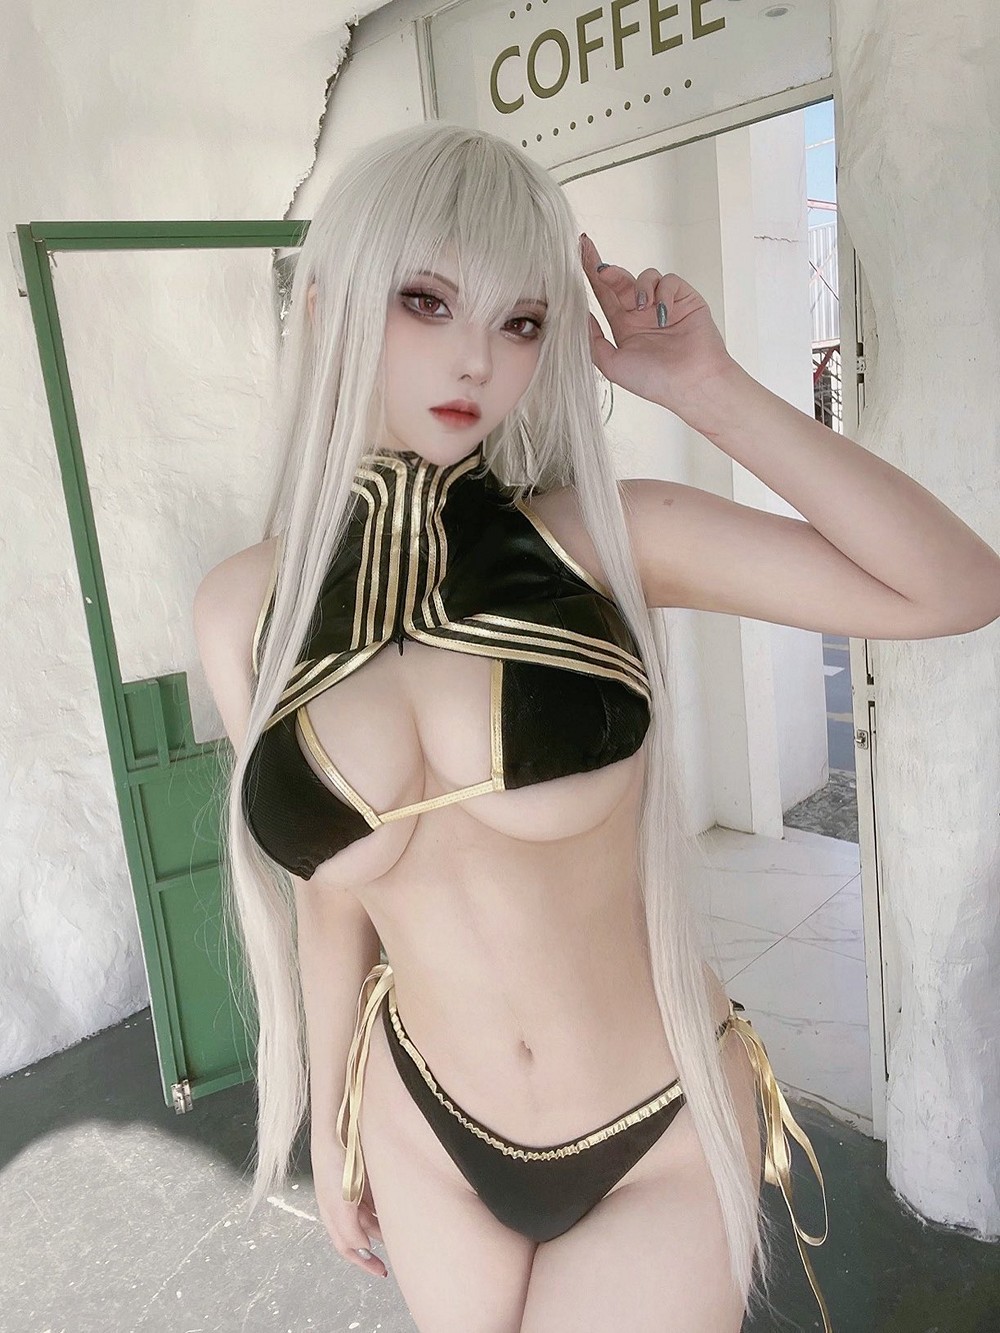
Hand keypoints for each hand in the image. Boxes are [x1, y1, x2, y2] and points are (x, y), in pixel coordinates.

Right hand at [311, 1137, 387, 1278]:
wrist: (337, 1123)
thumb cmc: (333, 1161)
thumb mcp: (338, 1200)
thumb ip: (348, 1228)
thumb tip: (362, 1248)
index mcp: (332, 1211)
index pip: (347, 1245)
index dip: (363, 1261)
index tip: (381, 1272)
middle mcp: (340, 1202)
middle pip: (359, 1233)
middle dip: (374, 1247)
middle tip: (394, 1257)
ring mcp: (351, 1188)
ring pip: (369, 1216)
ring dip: (381, 1227)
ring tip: (398, 1230)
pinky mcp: (361, 1174)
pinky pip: (373, 1198)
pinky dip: (383, 1207)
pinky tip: (395, 1207)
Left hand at [579, 233, 736, 417]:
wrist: (691, 382)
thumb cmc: (654, 380)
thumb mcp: (612, 365)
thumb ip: (593, 341)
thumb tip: (579, 317)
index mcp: (624, 327)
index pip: (604, 294)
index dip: (591, 273)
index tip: (580, 251)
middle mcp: (642, 314)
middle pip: (620, 281)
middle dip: (608, 271)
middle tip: (602, 271)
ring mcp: (663, 305)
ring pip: (646, 276)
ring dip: (641, 287)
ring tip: (644, 308)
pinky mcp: (685, 298)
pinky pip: (669, 281)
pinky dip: (664, 292)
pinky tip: (665, 312)